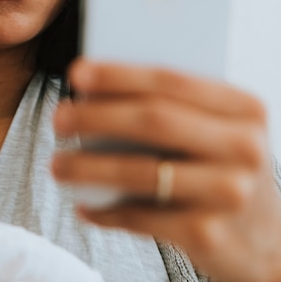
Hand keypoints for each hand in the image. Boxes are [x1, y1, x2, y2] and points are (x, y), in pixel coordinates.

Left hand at [52, 58, 280, 281]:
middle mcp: (243, 147)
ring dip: (89, 168)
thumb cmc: (225, 174)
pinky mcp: (208, 233)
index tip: (77, 72)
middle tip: (59, 118)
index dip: (119, 75)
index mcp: (243, 109)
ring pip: (141, 172)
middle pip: (154, 120)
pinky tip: (84, 206)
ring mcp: (229, 192)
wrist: (269, 243)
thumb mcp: (219, 134)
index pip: (172, 80)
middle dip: (96, 116)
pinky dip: (105, 212)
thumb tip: (95, 94)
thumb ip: (176, 110)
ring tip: (57, 165)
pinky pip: (140, 217)